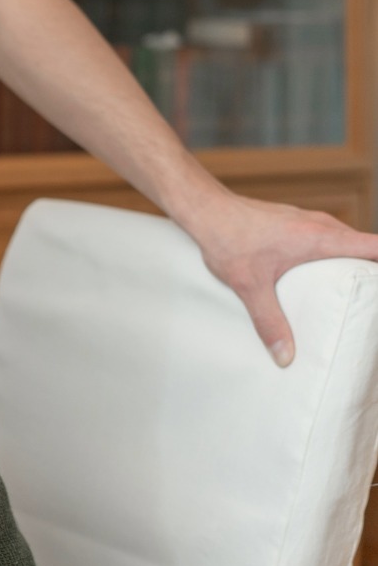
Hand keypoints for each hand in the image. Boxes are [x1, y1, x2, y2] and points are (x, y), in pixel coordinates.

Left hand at [188, 192, 377, 366]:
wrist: (205, 209)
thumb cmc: (228, 240)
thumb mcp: (250, 286)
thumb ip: (269, 321)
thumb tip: (285, 357)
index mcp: (320, 238)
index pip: (375, 247)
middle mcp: (321, 225)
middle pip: (365, 247)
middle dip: (372, 272)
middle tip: (368, 303)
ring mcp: (309, 221)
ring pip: (346, 242)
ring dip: (354, 263)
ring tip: (354, 294)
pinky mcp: (295, 222)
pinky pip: (327, 238)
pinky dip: (334, 255)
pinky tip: (323, 276)